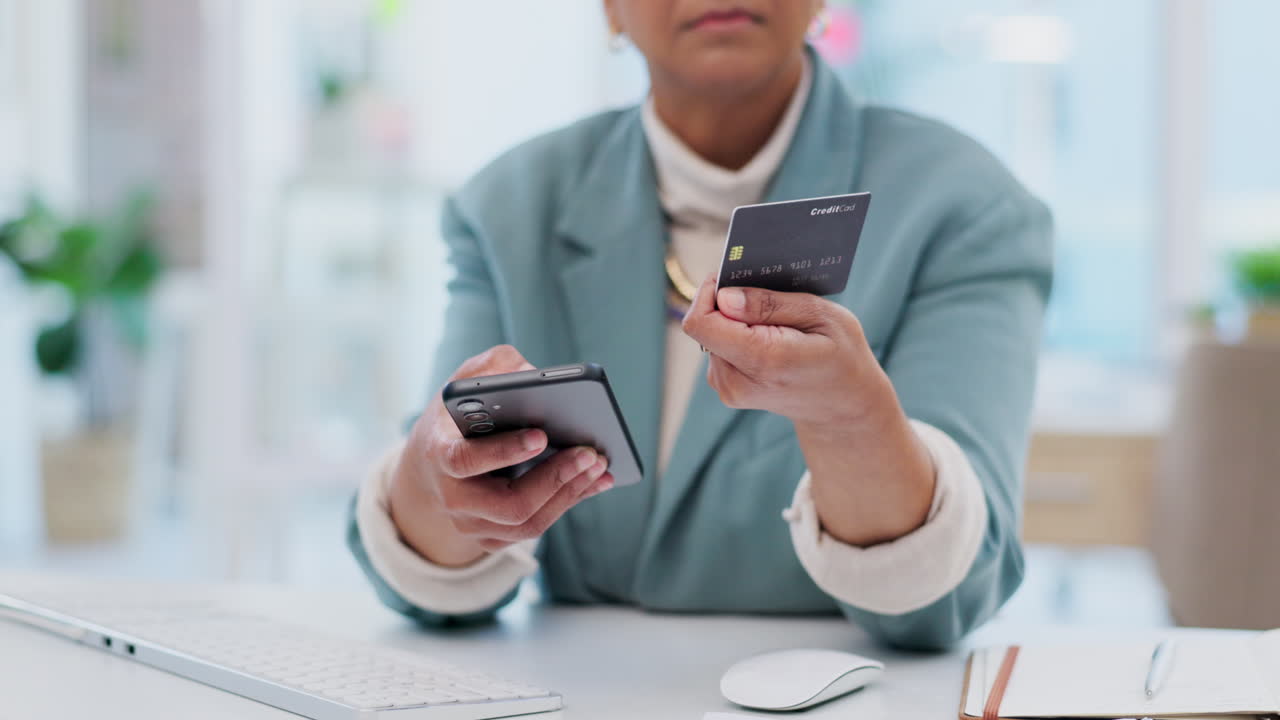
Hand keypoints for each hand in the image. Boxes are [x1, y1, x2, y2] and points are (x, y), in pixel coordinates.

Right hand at [388, 345, 613, 567]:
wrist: (431, 464)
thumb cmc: (457, 416)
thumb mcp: (465, 382)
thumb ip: (494, 367)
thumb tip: (534, 372)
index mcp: (439, 453)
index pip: (465, 460)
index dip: (503, 451)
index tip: (541, 435)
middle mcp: (452, 497)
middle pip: (508, 505)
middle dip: (554, 479)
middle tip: (588, 453)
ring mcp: (472, 524)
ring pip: (527, 524)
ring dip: (569, 493)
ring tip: (599, 465)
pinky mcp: (493, 538)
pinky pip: (535, 528)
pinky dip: (569, 503)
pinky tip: (596, 481)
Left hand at [681, 275, 935, 546]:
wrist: (842, 407)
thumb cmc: (840, 356)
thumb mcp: (821, 316)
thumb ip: (769, 304)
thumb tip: (725, 297)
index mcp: (762, 359)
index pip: (701, 322)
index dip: (710, 293)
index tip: (734, 280)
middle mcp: (737, 380)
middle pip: (705, 325)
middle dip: (729, 305)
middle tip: (768, 303)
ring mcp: (730, 389)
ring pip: (710, 335)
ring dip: (735, 323)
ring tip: (776, 327)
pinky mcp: (728, 390)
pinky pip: (718, 349)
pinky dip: (738, 338)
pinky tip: (769, 342)